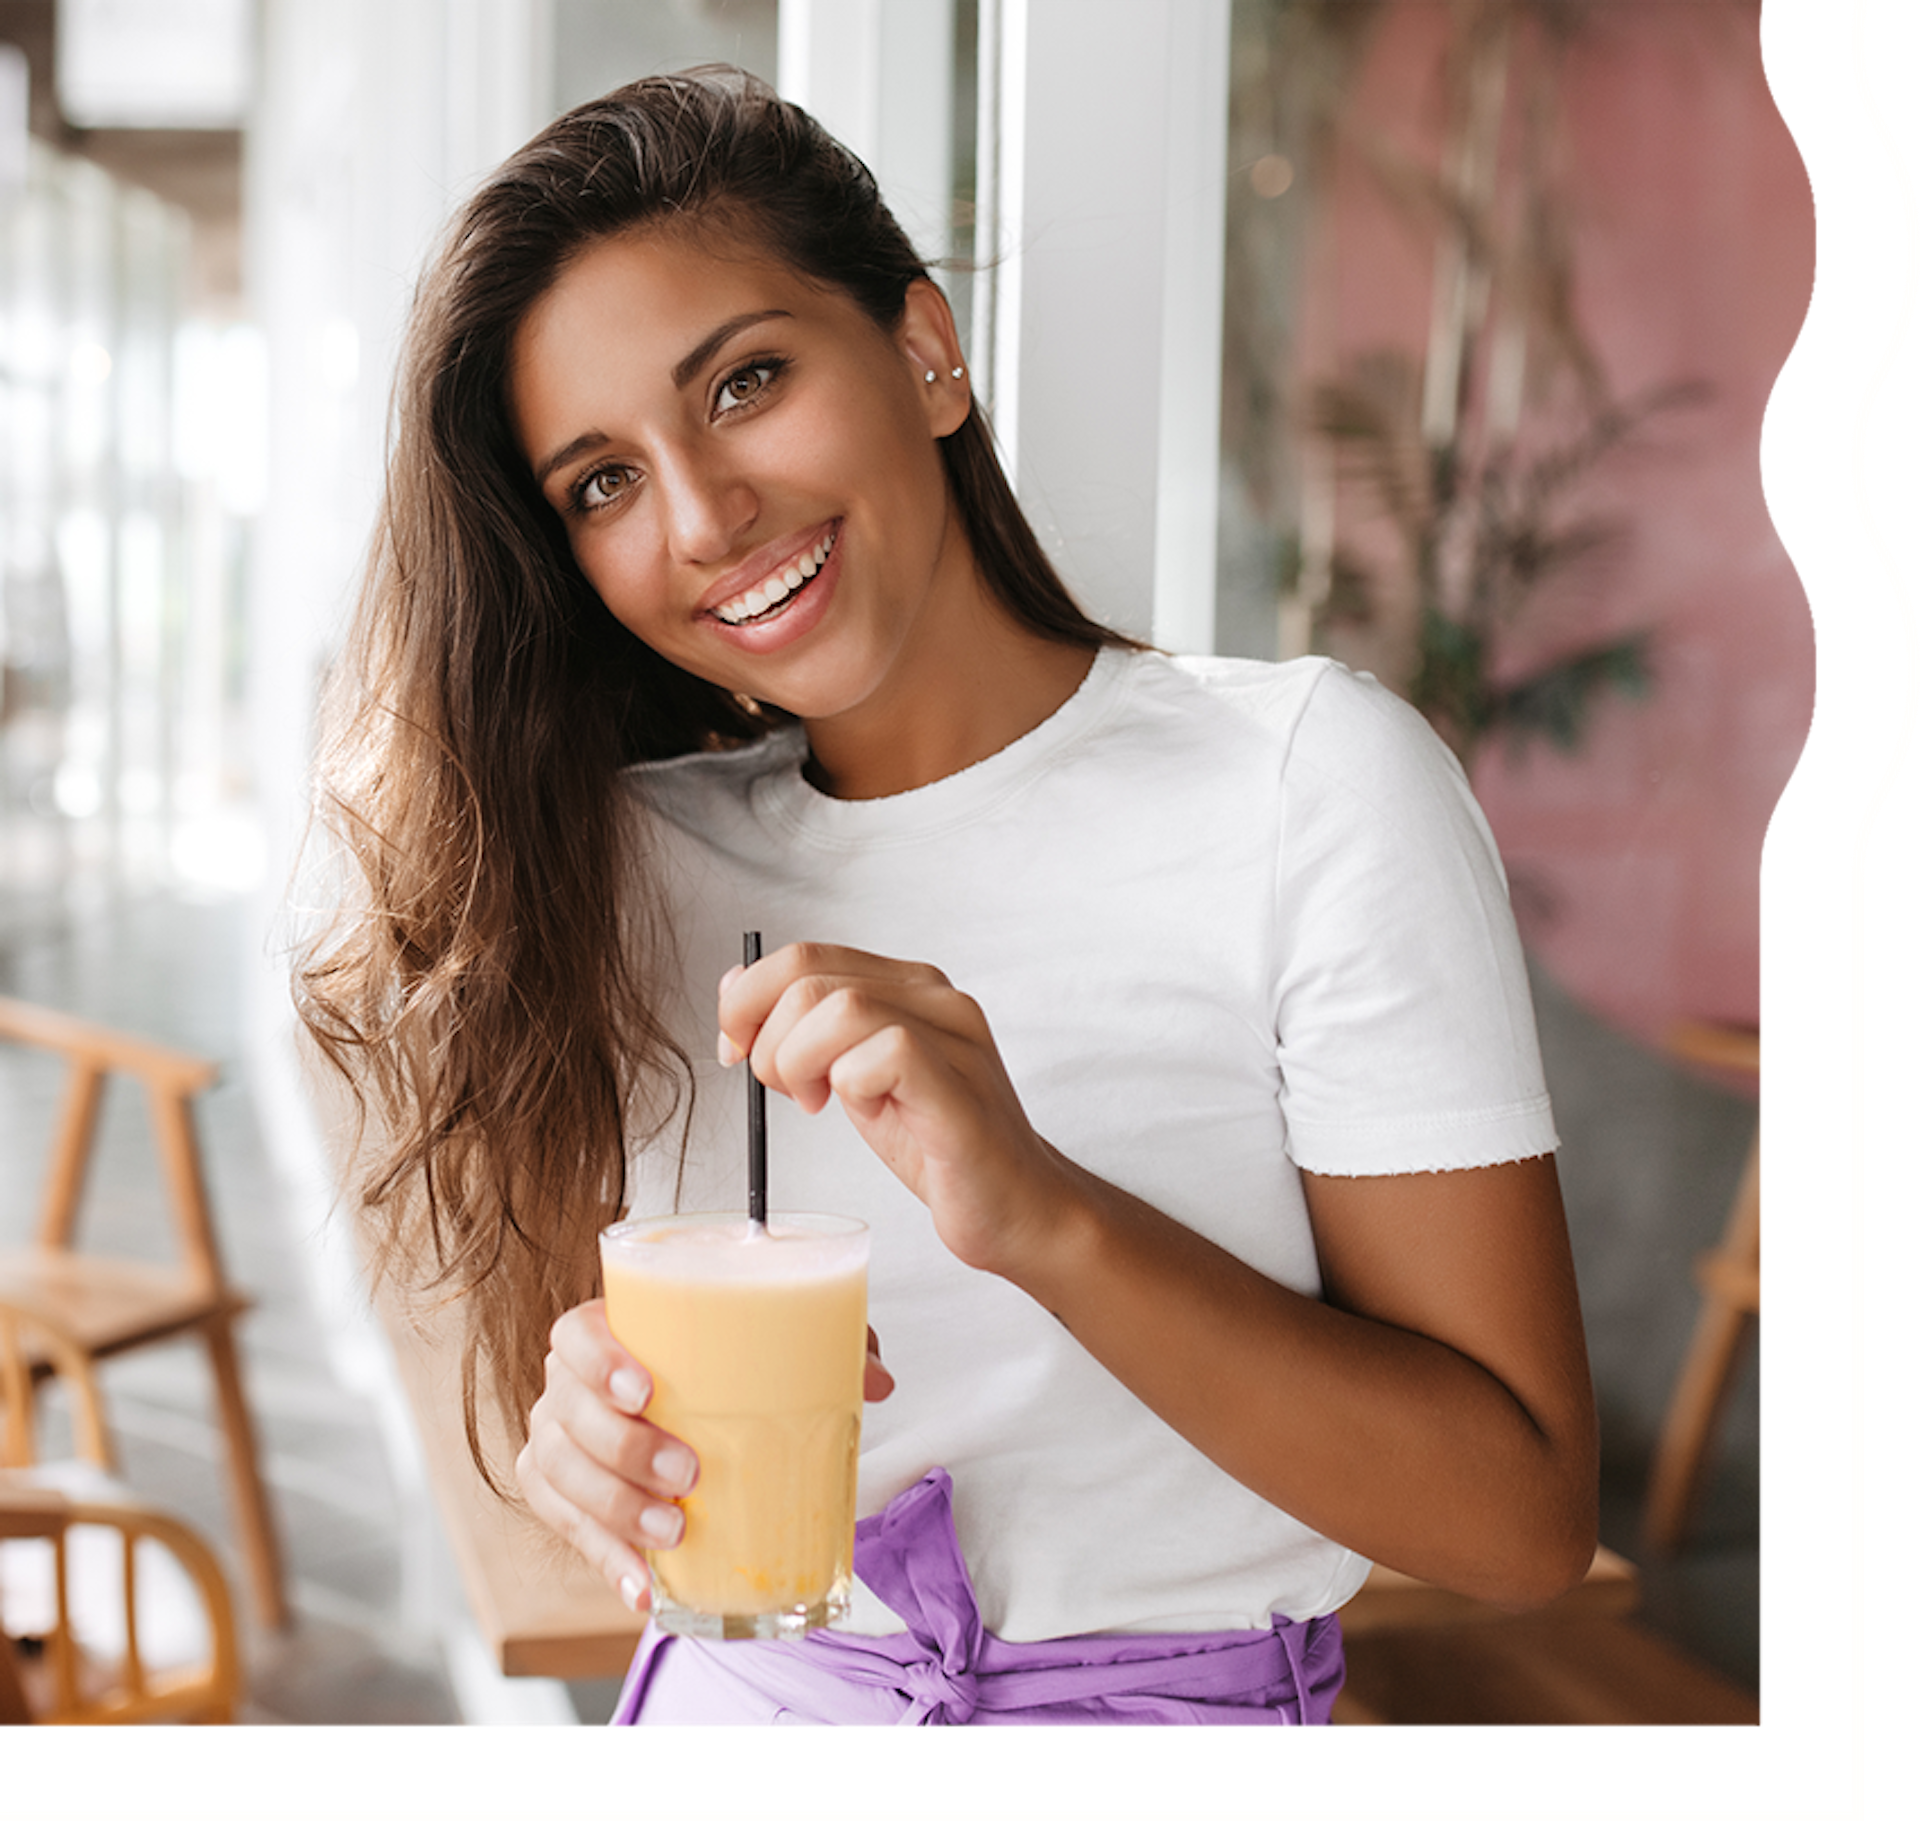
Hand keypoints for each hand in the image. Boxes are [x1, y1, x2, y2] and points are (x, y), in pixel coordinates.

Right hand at [515, 1299, 894, 1608]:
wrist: (691, 1416)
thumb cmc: (723, 1372)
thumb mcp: (776, 1349)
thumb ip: (826, 1347)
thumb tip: (876, 1380)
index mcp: (610, 1333)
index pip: (575, 1334)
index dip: (598, 1360)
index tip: (645, 1389)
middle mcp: (570, 1387)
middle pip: (568, 1413)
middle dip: (623, 1449)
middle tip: (688, 1474)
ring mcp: (560, 1443)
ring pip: (559, 1473)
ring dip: (615, 1510)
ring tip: (672, 1533)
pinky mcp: (563, 1500)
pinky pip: (569, 1531)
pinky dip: (607, 1561)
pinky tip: (645, 1585)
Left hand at [719, 942, 1076, 1280]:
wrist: (1015, 1207)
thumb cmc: (937, 1145)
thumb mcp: (854, 1078)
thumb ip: (807, 1031)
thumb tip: (733, 989)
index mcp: (907, 986)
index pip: (803, 956)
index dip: (749, 1001)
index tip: (738, 1052)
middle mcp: (935, 996)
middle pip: (809, 976)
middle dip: (767, 1040)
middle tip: (785, 1091)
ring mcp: (953, 1036)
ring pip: (839, 1007)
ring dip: (801, 1062)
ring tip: (817, 1103)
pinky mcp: (958, 1085)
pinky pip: (884, 1052)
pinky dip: (850, 1085)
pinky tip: (864, 1112)